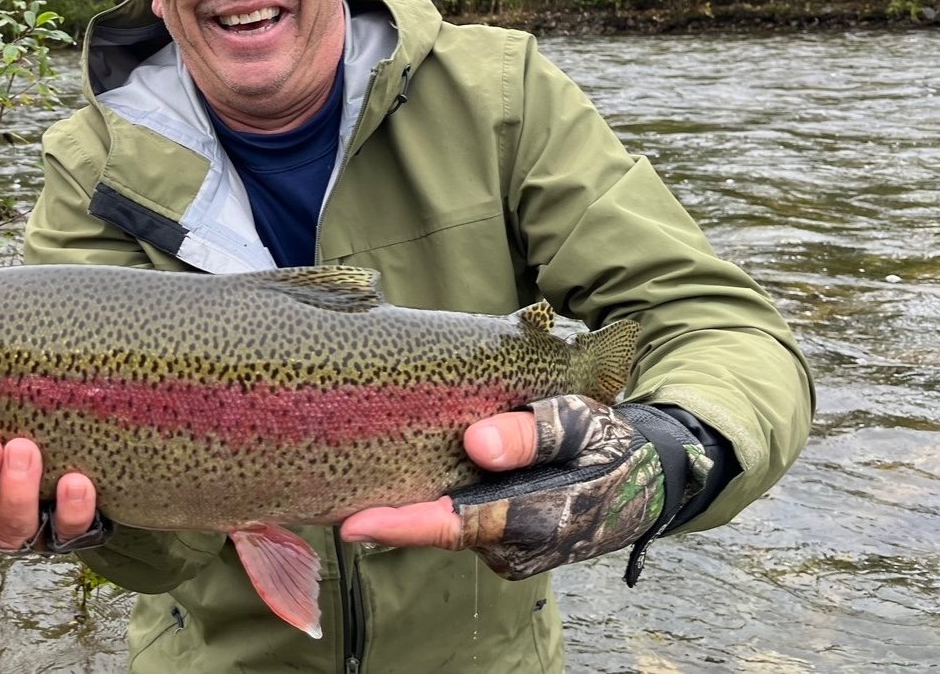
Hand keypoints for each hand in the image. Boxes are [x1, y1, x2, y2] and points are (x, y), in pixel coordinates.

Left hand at [341, 396, 711, 582]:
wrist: (645, 478)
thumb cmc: (610, 444)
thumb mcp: (581, 424)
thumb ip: (532, 432)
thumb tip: (477, 444)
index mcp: (536, 520)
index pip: (455, 525)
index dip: (401, 525)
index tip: (352, 523)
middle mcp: (517, 547)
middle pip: (438, 528)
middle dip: (388, 510)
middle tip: (330, 487)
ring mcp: (510, 551)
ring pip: (447, 526)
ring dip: (410, 503)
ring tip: (361, 471)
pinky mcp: (505, 544)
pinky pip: (459, 524)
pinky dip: (433, 503)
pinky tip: (407, 475)